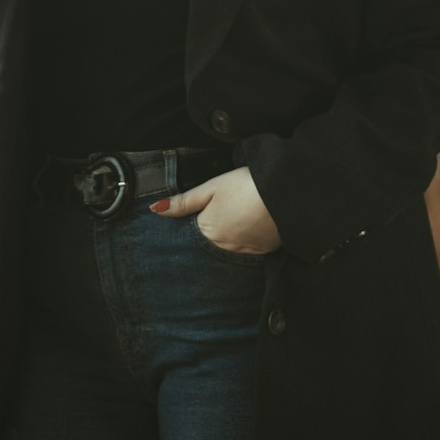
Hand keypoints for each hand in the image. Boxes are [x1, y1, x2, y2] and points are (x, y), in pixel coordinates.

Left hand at [150, 166, 282, 255]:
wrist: (285, 194)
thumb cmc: (246, 186)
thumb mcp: (210, 188)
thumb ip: (183, 201)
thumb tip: (155, 210)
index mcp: (207, 230)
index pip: (191, 235)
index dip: (193, 225)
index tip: (198, 216)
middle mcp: (223, 247)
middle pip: (209, 244)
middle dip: (210, 234)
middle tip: (222, 215)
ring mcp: (245, 252)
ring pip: (228, 248)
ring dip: (228, 239)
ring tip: (237, 220)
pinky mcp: (264, 252)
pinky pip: (248, 251)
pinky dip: (246, 241)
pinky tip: (251, 227)